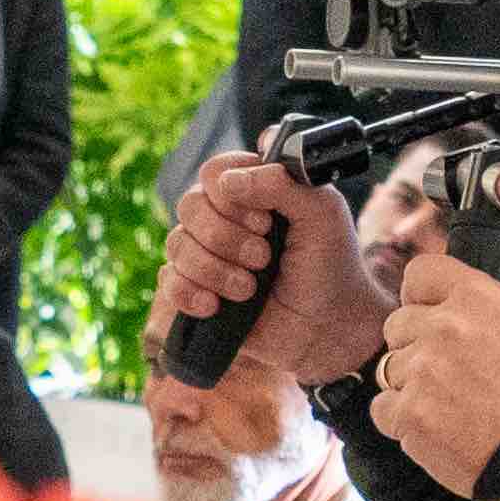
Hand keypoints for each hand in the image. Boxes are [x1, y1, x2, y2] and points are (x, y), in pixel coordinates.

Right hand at [159, 154, 382, 384]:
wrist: (326, 330)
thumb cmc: (331, 267)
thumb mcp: (323, 214)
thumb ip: (284, 183)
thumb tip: (229, 181)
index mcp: (254, 191)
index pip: (216, 170)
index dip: (232, 194)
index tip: (265, 220)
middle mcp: (225, 217)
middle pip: (190, 204)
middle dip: (226, 237)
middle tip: (263, 257)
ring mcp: (208, 253)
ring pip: (177, 243)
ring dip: (215, 270)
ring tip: (249, 290)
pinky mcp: (195, 289)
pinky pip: (168, 280)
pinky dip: (190, 293)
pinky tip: (216, 306)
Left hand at [370, 249, 499, 496]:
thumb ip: (482, 311)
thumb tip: (452, 305)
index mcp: (477, 298)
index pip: (419, 273)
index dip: (418, 297)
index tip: (426, 315)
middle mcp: (445, 327)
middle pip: (396, 325)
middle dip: (414, 348)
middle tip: (448, 376)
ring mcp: (423, 370)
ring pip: (388, 369)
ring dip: (409, 387)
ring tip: (449, 407)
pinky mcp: (409, 412)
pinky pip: (383, 409)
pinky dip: (402, 422)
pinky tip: (436, 430)